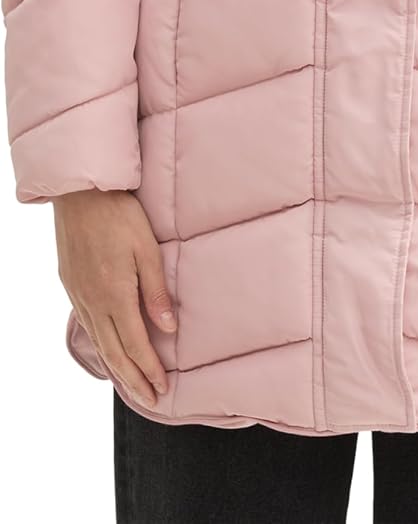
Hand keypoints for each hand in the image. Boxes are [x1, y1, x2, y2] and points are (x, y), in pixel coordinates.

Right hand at [53, 188, 176, 408]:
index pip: (135, 344)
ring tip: (132, 387)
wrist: (80, 193)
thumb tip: (168, 329)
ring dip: (116, 369)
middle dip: (134, 380)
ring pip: (99, 344)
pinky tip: (108, 353)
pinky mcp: (72, 287)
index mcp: (115, 295)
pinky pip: (88, 327)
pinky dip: (101, 348)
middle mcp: (94, 302)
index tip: (163, 388)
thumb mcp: (146, 249)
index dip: (150, 369)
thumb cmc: (119, 215)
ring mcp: (80, 296)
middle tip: (150, 400)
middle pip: (115, 353)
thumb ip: (156, 291)